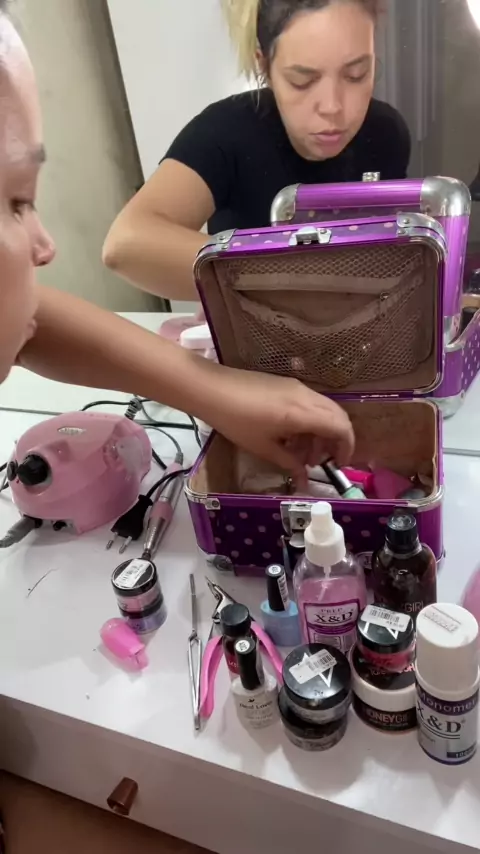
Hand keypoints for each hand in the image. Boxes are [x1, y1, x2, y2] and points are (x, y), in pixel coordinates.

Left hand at [203, 367, 353, 479]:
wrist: (212, 389)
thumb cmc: (236, 421)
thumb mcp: (263, 447)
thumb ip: (289, 463)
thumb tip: (304, 482)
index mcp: (303, 413)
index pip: (341, 427)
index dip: (346, 447)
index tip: (339, 464)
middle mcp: (306, 396)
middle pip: (337, 416)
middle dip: (335, 440)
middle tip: (321, 461)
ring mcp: (297, 387)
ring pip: (324, 409)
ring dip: (321, 432)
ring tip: (302, 454)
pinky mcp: (287, 384)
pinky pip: (309, 403)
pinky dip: (310, 421)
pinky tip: (291, 436)